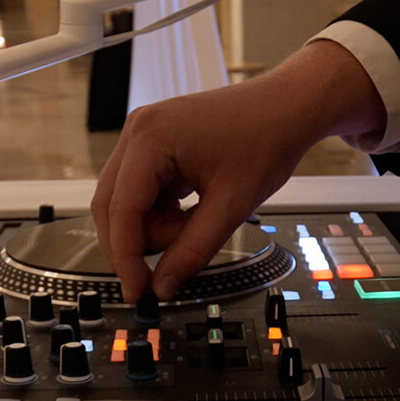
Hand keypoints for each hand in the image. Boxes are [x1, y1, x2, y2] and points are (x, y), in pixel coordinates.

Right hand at [91, 41, 387, 301]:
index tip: (137, 292)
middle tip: (171, 268)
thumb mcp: (232, 206)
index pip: (121, 210)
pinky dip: (163, 211)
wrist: (286, 108)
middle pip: (112, 207)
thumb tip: (163, 287)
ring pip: (127, 203)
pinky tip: (194, 207)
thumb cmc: (266, 142)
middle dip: (141, 241)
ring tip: (200, 219)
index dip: (125, 258)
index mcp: (150, 139)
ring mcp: (142, 136)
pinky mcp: (153, 144)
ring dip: (158, 226)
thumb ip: (192, 251)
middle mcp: (137, 132)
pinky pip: (142, 192)